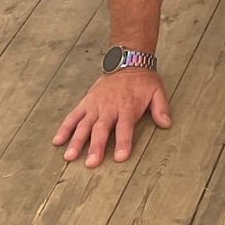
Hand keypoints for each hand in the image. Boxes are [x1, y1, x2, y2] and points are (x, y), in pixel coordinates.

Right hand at [54, 68, 170, 167]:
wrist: (127, 61)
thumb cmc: (142, 81)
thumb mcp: (157, 91)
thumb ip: (161, 108)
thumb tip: (166, 124)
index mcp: (127, 107)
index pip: (125, 127)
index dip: (123, 142)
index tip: (119, 157)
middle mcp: (109, 107)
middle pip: (101, 129)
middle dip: (96, 146)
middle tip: (91, 163)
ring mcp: (95, 105)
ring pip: (84, 125)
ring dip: (77, 141)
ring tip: (70, 157)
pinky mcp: (86, 102)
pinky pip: (73, 116)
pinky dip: (64, 128)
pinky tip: (57, 141)